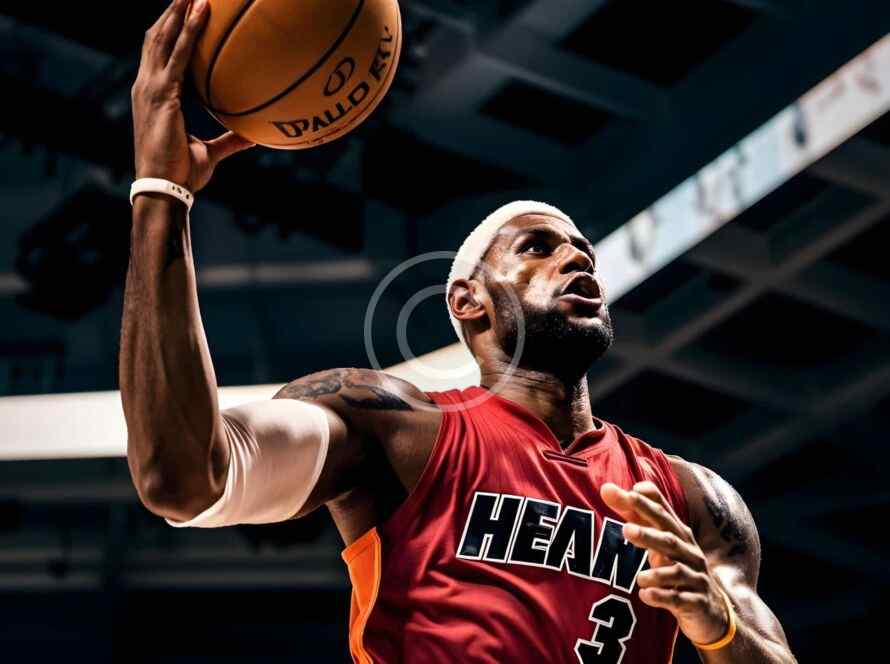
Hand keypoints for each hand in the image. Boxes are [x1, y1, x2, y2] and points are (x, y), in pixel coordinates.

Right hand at [131, 0, 252, 192]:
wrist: (164, 188)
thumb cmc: (182, 175)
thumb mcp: (209, 153)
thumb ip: (230, 141)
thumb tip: (253, 137)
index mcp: (154, 96)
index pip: (160, 55)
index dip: (169, 31)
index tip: (183, 12)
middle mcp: (146, 86)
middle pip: (158, 37)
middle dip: (172, 11)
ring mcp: (150, 87)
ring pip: (165, 37)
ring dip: (180, 11)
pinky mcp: (162, 94)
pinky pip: (179, 54)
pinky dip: (190, 30)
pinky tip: (202, 12)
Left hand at [601, 481, 730, 645]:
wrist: (711, 609)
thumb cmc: (677, 567)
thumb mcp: (659, 543)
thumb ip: (634, 517)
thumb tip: (606, 489)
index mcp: (679, 535)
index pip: (664, 513)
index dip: (650, 501)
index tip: (632, 490)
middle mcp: (689, 553)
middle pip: (669, 539)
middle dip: (648, 534)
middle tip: (625, 530)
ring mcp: (695, 578)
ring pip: (677, 572)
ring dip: (657, 572)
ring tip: (639, 576)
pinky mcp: (695, 602)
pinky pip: (679, 599)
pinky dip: (662, 597)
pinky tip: (645, 595)